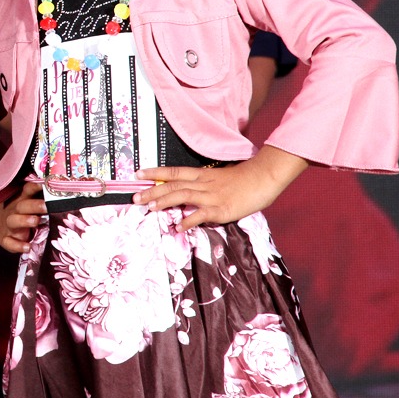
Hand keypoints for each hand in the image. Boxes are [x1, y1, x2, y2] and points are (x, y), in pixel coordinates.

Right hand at [0, 180, 46, 253]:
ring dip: (24, 221)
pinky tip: (28, 247)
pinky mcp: (6, 239)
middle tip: (46, 206)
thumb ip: (41, 200)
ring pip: (13, 221)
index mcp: (21, 201)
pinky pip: (9, 242)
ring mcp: (9, 226)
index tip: (44, 184)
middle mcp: (14, 211)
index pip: (27, 191)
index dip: (34, 187)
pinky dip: (17, 245)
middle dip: (34, 206)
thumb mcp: (28, 204)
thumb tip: (62, 195)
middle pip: (22, 206)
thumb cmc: (21, 213)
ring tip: (35, 221)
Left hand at [133, 145, 307, 230]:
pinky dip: (188, 220)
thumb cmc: (243, 179)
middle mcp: (203, 183)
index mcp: (202, 175)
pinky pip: (201, 214)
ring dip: (164, 202)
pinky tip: (178, 226)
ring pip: (182, 195)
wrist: (263, 177)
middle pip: (173, 184)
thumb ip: (204, 185)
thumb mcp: (219, 178)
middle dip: (152, 191)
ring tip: (149, 208)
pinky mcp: (221, 208)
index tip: (137, 174)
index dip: (155, 172)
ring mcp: (211, 195)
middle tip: (135, 198)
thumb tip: (188, 194)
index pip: (173, 171)